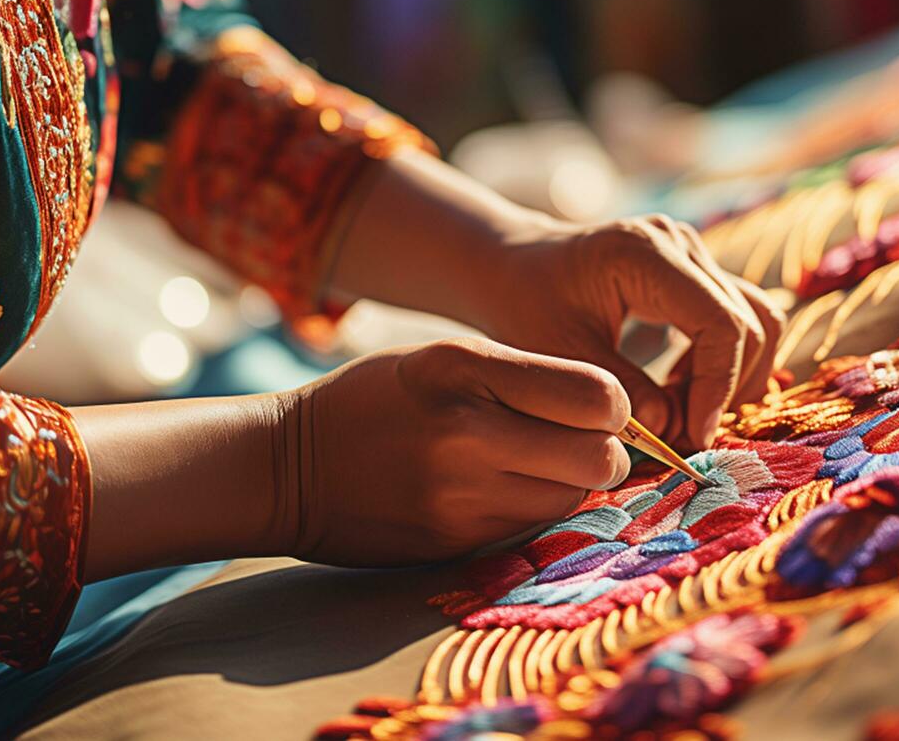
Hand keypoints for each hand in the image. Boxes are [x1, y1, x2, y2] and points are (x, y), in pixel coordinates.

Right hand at [279, 338, 631, 565]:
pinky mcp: (454, 542)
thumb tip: (612, 413)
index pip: (597, 396)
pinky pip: (532, 527)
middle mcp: (467, 431)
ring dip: (569, 486)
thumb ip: (525, 377)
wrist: (286, 467)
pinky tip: (497, 490)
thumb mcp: (444, 357)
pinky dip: (532, 510)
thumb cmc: (378, 399)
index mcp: (466, 368)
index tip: (595, 407)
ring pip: (573, 500)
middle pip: (600, 459)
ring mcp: (460, 494)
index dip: (612, 406)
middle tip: (578, 444)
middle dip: (604, 453)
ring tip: (532, 466)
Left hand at [327, 151, 784, 454]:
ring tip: (682, 412)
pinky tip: (678, 390)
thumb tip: (676, 432)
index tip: (692, 436)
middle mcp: (680, 244)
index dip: (716, 387)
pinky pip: (734, 317)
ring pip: (754, 321)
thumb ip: (622, 393)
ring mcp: (692, 252)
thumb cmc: (526, 305)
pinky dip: (720, 361)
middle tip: (684, 435)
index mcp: (647, 255)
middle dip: (725, 388)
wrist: (511, 267)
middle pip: (749, 324)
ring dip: (731, 375)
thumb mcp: (563, 354)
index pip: (721, 325)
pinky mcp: (693, 269)